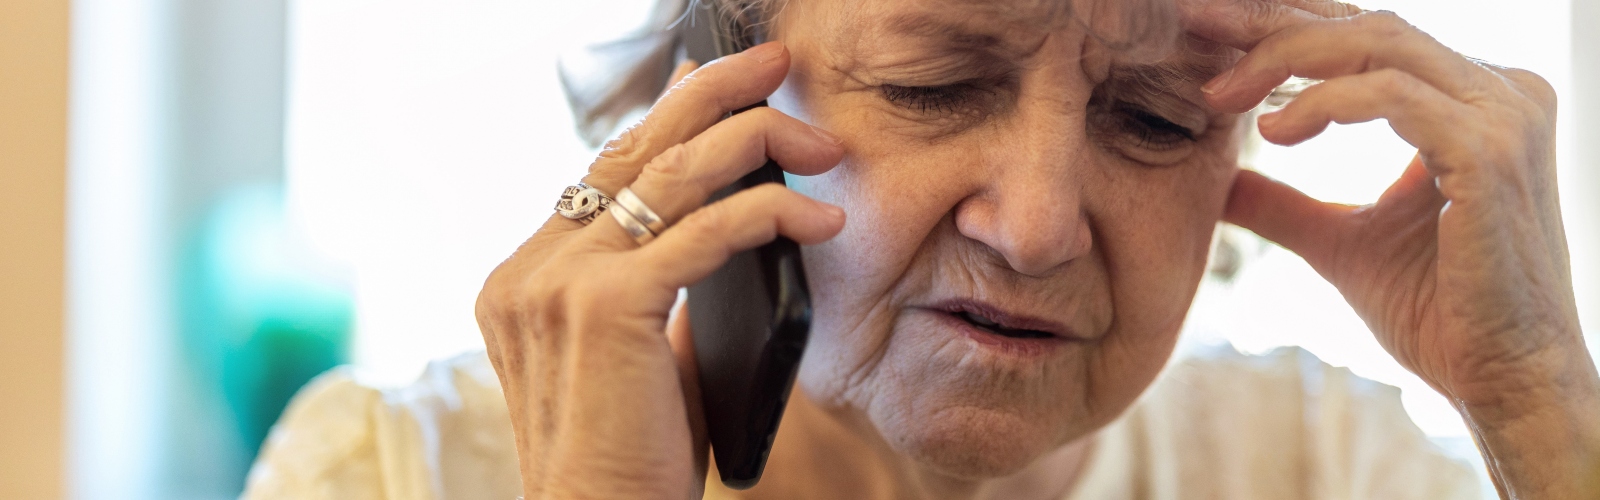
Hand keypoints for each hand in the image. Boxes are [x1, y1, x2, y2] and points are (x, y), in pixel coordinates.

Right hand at [474, 42, 845, 498]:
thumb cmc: (631, 460)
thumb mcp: (639, 359)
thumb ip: (656, 292)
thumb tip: (719, 231)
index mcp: (524, 276)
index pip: (605, 168)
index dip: (671, 116)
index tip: (726, 84)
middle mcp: (530, 269)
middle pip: (633, 147)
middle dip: (714, 94)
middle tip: (777, 66)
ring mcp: (559, 283)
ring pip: (671, 174)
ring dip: (757, 142)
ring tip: (821, 142)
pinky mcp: (607, 307)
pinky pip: (704, 232)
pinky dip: (769, 213)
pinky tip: (817, 219)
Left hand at [1183, 0, 1599, 495]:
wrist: (1502, 382)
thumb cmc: (1436, 314)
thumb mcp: (1339, 241)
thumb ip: (1283, 201)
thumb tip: (1218, 181)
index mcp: (1471, 100)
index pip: (1367, 36)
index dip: (1285, 26)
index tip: (1208, 33)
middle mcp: (1498, 92)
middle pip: (1369, 24)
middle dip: (1274, 23)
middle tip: (1199, 28)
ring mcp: (1504, 116)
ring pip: (1378, 43)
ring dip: (1285, 57)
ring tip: (1222, 94)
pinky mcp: (1490, 153)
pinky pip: (1390, 96)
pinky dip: (1323, 103)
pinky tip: (1274, 132)